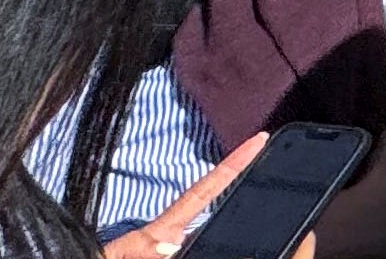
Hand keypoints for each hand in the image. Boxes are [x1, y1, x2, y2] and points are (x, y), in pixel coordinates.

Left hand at [102, 133, 313, 258]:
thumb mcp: (109, 256)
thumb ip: (136, 249)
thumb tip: (172, 243)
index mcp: (160, 233)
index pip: (203, 192)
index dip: (231, 166)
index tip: (258, 139)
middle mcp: (171, 242)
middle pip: (214, 212)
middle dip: (243, 190)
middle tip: (276, 174)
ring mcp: (172, 252)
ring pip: (212, 240)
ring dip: (233, 237)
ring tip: (262, 228)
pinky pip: (203, 250)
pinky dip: (221, 248)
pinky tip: (242, 249)